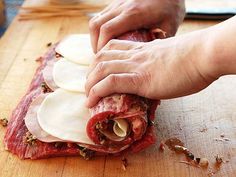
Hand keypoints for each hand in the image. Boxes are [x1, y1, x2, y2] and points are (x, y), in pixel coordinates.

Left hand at [85, 30, 218, 107]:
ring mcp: (137, 66)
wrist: (203, 55)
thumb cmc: (194, 57)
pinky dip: (96, 92)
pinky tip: (90, 101)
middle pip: (101, 58)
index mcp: (143, 48)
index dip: (100, 58)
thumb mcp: (171, 57)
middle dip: (91, 72)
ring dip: (90, 83)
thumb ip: (160, 63)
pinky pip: (111, 83)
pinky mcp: (141, 80)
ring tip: (87, 96)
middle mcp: (135, 55)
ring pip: (102, 69)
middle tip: (90, 85)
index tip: (98, 70)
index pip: (113, 48)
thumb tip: (158, 74)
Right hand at [89, 0, 184, 51]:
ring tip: (102, 50)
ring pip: (96, 19)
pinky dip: (100, 29)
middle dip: (94, 43)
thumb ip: (157, 45)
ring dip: (95, 36)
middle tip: (100, 57)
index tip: (104, 59)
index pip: (107, 30)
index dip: (101, 46)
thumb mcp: (169, 27)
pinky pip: (102, 16)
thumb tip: (149, 61)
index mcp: (134, 14)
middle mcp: (122, 6)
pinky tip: (107, 39)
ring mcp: (118, 3)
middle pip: (96, 25)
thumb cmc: (171, 7)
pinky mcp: (118, 2)